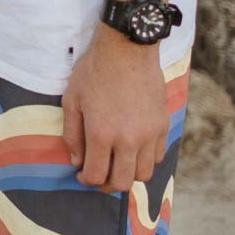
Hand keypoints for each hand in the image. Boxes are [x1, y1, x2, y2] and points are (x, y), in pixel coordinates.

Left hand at [61, 36, 170, 193]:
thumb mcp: (71, 101)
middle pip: (122, 182)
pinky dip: (145, 159)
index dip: (86, 180)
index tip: (82, 174)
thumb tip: (77, 160)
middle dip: (107, 184)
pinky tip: (133, 149)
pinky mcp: (163, 125)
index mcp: (101, 134)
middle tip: (99, 175)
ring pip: (143, 173)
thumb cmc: (94, 72)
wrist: (127, 49)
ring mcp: (150, 134)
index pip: (96, 175)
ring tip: (116, 163)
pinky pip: (158, 156)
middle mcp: (128, 139)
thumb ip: (72, 134)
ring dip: (128, 173)